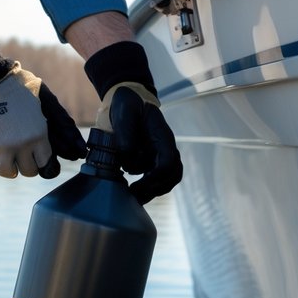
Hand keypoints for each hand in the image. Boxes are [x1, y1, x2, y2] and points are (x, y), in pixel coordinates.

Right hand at [0, 17, 85, 178]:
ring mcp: (2, 150)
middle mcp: (22, 145)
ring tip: (6, 149)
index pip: (46, 165)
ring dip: (8, 164)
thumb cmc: (19, 90)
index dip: (42, 160)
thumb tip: (78, 151)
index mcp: (39, 135)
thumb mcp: (46, 101)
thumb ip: (61, 124)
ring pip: (9, 172)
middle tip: (20, 147)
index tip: (37, 155)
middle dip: (26, 161)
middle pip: (30, 171)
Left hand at [85, 41, 182, 204]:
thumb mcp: (125, 114)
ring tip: (133, 197)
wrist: (129, 100)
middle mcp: (165, 149)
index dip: (157, 177)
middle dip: (155, 189)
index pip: (169, 162)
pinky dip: (147, 189)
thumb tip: (127, 156)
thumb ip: (126, 134)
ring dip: (152, 192)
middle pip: (172, 176)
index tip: (140, 184)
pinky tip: (132, 192)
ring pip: (166, 181)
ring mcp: (160, 156)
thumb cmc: (129, 105)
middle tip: (134, 197)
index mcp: (163, 137)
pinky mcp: (151, 161)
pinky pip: (155, 180)